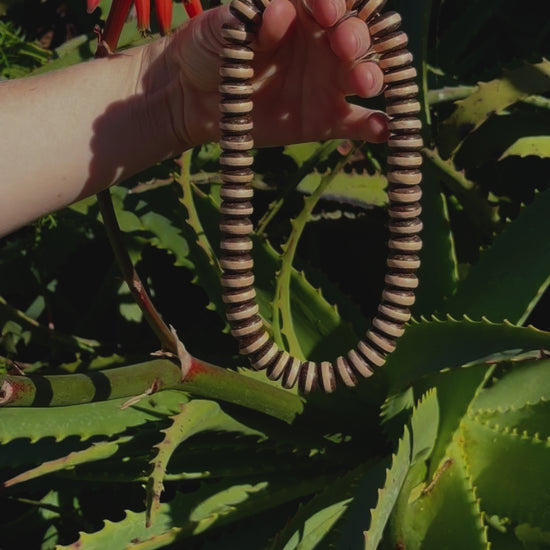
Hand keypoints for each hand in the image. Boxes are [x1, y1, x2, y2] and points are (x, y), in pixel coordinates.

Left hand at [150, 0, 387, 148]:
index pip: (331, 1)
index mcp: (301, 13)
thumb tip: (281, 11)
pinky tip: (385, 130)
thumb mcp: (223, 25)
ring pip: (362, 75)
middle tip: (345, 46)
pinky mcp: (323, 120)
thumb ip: (250, 18)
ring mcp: (326, 84)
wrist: (193, 95)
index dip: (334, 2)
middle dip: (356, 37)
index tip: (324, 11)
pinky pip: (355, 123)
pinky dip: (372, 127)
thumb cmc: (209, 48)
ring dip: (371, 76)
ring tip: (364, 83)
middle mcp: (322, 45)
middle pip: (356, 36)